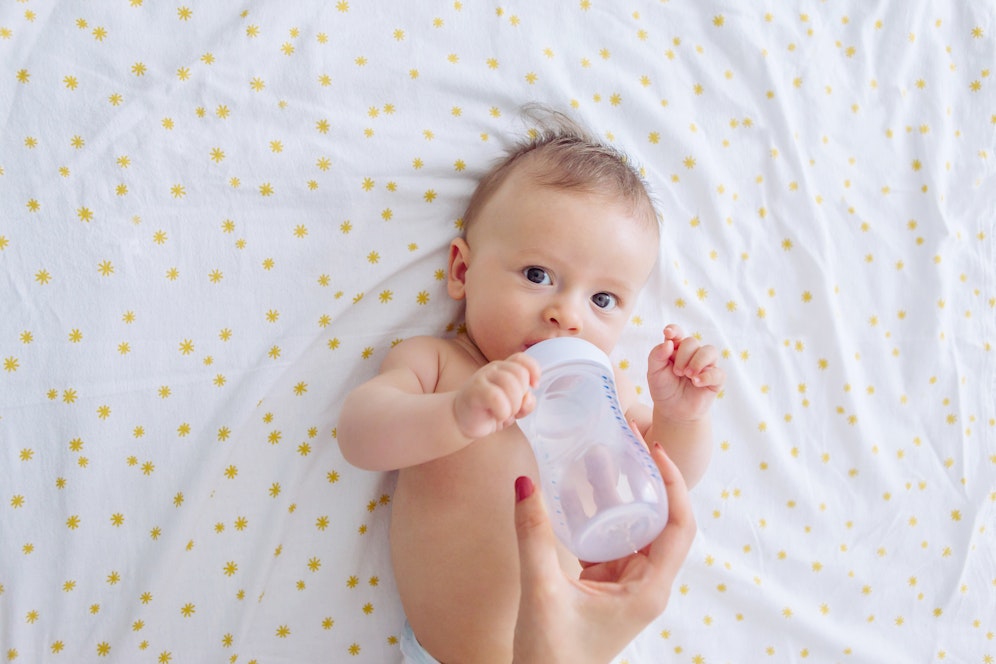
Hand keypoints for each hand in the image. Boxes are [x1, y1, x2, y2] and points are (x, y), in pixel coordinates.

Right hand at [453, 353, 540, 438]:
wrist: (460, 420)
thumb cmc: (489, 411)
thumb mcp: (513, 407)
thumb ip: (525, 402)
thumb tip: (529, 398)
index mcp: (504, 368)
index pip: (522, 359)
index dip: (533, 370)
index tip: (534, 386)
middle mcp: (493, 369)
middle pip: (521, 374)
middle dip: (522, 396)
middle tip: (512, 408)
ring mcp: (482, 377)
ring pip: (511, 385)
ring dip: (513, 406)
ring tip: (504, 413)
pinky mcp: (475, 390)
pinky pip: (497, 398)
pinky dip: (503, 411)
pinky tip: (497, 416)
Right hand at [512, 441, 695, 663]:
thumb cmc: (552, 657)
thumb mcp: (542, 590)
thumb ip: (533, 535)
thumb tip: (525, 483)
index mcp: (647, 590)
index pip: (678, 527)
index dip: (673, 485)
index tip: (653, 450)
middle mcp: (643, 586)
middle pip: (657, 521)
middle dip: (643, 481)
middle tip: (624, 442)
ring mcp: (624, 587)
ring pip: (629, 529)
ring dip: (617, 496)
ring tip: (599, 456)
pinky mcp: (602, 588)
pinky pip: (606, 543)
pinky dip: (595, 517)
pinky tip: (575, 494)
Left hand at [647, 324, 723, 421]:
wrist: (672, 410)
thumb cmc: (663, 388)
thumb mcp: (654, 372)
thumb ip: (657, 355)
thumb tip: (668, 342)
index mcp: (676, 349)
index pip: (677, 332)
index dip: (674, 330)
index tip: (668, 334)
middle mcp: (692, 354)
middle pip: (692, 342)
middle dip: (683, 355)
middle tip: (677, 372)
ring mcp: (706, 365)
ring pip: (710, 351)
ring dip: (697, 362)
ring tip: (688, 375)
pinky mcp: (715, 379)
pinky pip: (718, 372)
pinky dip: (707, 376)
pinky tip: (696, 383)